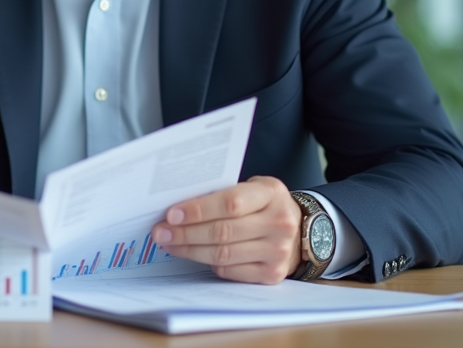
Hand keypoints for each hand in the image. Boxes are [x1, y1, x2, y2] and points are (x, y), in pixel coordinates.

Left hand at [150, 176, 303, 283]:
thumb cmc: (265, 204)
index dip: (197, 210)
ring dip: (190, 250)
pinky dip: (207, 264)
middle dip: (185, 233)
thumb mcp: (253, 188)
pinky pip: (230, 271)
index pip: (230, 203)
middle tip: (161, 232)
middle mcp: (279, 223)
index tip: (171, 214)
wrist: (301, 229)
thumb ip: (224, 193)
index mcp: (271, 193)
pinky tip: (192, 255)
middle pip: (222, 232)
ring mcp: (278, 251)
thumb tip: (179, 207)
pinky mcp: (272, 274)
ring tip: (169, 244)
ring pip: (223, 254)